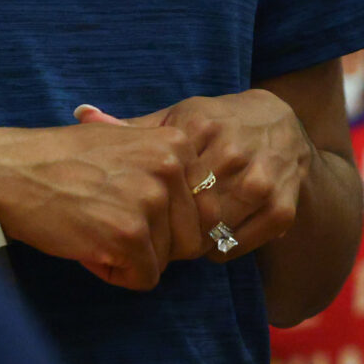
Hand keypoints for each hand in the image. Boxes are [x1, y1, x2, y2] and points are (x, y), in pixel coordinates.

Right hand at [0, 121, 209, 291]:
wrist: (10, 173)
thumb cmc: (62, 161)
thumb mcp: (125, 143)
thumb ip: (166, 167)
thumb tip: (206, 208)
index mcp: (177, 144)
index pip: (206, 207)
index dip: (170, 221)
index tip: (132, 209)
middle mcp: (170, 168)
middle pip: (193, 237)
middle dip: (158, 244)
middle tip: (114, 227)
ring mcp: (150, 201)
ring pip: (168, 260)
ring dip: (134, 258)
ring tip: (98, 233)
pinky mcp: (128, 235)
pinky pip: (143, 278)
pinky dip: (115, 274)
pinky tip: (89, 248)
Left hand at [77, 91, 313, 262]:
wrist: (280, 123)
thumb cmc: (216, 122)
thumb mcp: (177, 117)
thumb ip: (132, 126)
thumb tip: (81, 114)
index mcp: (199, 127)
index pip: (159, 180)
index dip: (144, 203)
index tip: (136, 210)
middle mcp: (232, 153)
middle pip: (183, 211)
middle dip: (166, 228)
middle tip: (156, 232)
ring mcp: (260, 182)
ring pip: (210, 232)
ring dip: (190, 243)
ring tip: (180, 237)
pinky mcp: (281, 209)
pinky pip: (236, 246)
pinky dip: (218, 250)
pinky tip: (210, 238)